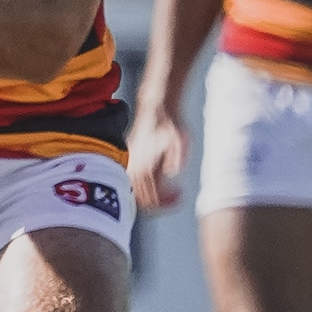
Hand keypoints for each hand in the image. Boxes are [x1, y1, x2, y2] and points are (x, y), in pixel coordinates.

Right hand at [130, 85, 191, 213]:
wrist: (156, 108)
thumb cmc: (170, 124)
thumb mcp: (179, 139)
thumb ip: (177, 155)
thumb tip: (172, 171)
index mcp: (145, 166)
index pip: (152, 198)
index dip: (167, 203)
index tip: (180, 195)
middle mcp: (135, 168)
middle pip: (143, 200)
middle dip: (160, 203)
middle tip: (176, 196)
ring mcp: (131, 164)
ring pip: (136, 193)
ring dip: (152, 196)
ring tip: (168, 191)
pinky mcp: (130, 159)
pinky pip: (134, 183)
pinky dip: (145, 188)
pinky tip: (158, 179)